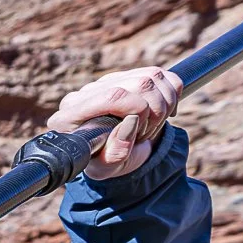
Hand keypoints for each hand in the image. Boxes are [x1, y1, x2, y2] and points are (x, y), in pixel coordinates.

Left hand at [47, 66, 182, 179]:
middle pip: (140, 83)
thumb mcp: (106, 167)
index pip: (113, 95)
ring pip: (153, 76)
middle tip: (144, 133)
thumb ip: (115, 152)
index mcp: (70, 115)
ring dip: (163, 105)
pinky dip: (171, 94)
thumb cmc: (104, 161)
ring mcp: (107, 81)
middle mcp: (86, 92)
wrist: (111, 153)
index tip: (138, 130)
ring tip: (149, 126)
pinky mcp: (127, 76)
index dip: (137, 109)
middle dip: (154, 112)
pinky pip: (162, 75)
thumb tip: (131, 122)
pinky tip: (160, 113)